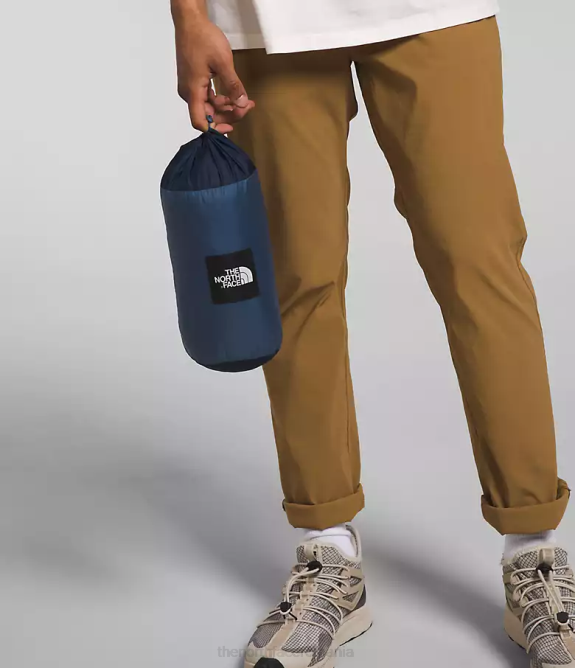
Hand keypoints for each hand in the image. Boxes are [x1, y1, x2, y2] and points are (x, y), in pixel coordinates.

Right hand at [173, 12, 254, 132]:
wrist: (190, 21)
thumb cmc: (203, 39)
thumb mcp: (223, 62)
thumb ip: (233, 85)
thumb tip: (242, 104)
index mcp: (193, 91)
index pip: (200, 121)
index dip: (215, 129)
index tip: (231, 126)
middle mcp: (189, 93)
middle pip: (208, 115)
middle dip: (229, 114)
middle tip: (247, 107)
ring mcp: (191, 87)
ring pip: (210, 107)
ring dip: (228, 107)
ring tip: (246, 101)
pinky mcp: (195, 82)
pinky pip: (208, 97)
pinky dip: (222, 99)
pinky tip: (235, 96)